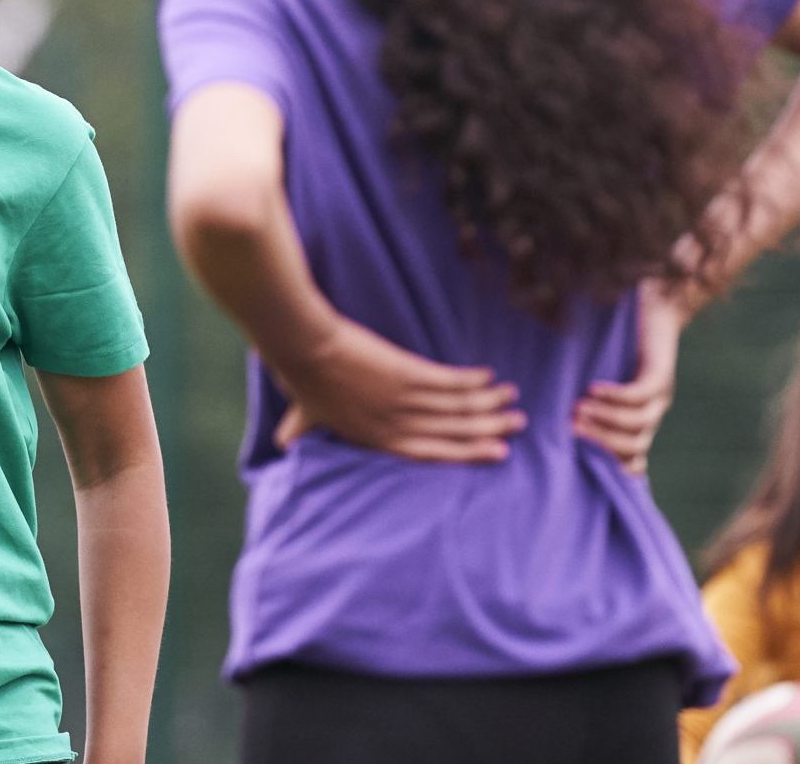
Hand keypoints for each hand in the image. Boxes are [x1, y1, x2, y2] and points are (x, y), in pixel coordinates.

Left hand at [270, 318, 523, 462]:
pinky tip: (488, 377)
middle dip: (487, 431)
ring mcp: (401, 401)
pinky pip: (447, 382)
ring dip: (488, 404)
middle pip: (451, 432)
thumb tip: (283, 444)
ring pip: (456, 408)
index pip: (428, 452)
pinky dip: (471, 381)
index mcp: (374, 438)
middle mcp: (393, 425)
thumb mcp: (303, 412)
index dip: (464, 453)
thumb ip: (302, 430)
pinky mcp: (405, 374)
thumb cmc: (299, 377)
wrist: (303, 346)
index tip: (493, 453)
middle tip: (516, 428)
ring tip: (512, 401)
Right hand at [574, 283, 683, 473]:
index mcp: (638, 423)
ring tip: (578, 409)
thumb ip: (582, 400)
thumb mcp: (597, 377)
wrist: (653, 307)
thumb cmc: (616, 342)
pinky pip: (639, 396)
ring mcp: (660, 397)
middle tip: (569, 427)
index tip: (576, 461)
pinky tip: (592, 387)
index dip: (608, 467)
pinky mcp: (661, 375)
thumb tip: (549, 418)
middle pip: (631, 449)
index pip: (631, 462)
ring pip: (636, 426)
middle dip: (598, 442)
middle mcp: (652, 415)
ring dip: (605, 420)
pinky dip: (614, 396)